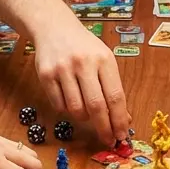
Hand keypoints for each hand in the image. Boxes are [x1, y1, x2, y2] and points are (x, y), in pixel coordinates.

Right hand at [33, 17, 130, 144]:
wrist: (54, 28)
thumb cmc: (84, 48)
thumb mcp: (104, 60)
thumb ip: (113, 88)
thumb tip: (124, 119)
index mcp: (104, 59)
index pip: (115, 96)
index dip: (119, 120)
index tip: (122, 135)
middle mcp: (83, 63)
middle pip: (96, 106)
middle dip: (104, 128)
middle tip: (108, 139)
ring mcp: (62, 69)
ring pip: (76, 109)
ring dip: (83, 118)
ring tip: (85, 111)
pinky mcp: (45, 75)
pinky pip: (58, 105)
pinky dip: (66, 110)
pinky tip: (69, 99)